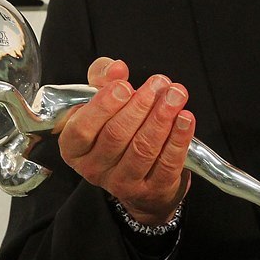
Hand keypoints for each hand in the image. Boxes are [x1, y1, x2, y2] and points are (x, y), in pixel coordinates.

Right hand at [54, 57, 194, 225]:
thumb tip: (116, 68)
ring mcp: (122, 184)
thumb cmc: (117, 128)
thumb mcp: (104, 100)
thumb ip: (103, 78)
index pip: (81, 128)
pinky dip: (178, 139)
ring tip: (176, 95)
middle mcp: (93, 169)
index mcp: (74, 148)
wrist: (142, 173)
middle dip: (141, 105)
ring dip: (162, 118)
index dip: (103, 106)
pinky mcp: (151, 191)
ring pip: (143, 149)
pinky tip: (185, 118)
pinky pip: (167, 163)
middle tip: (159, 83)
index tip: (124, 85)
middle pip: (116, 136)